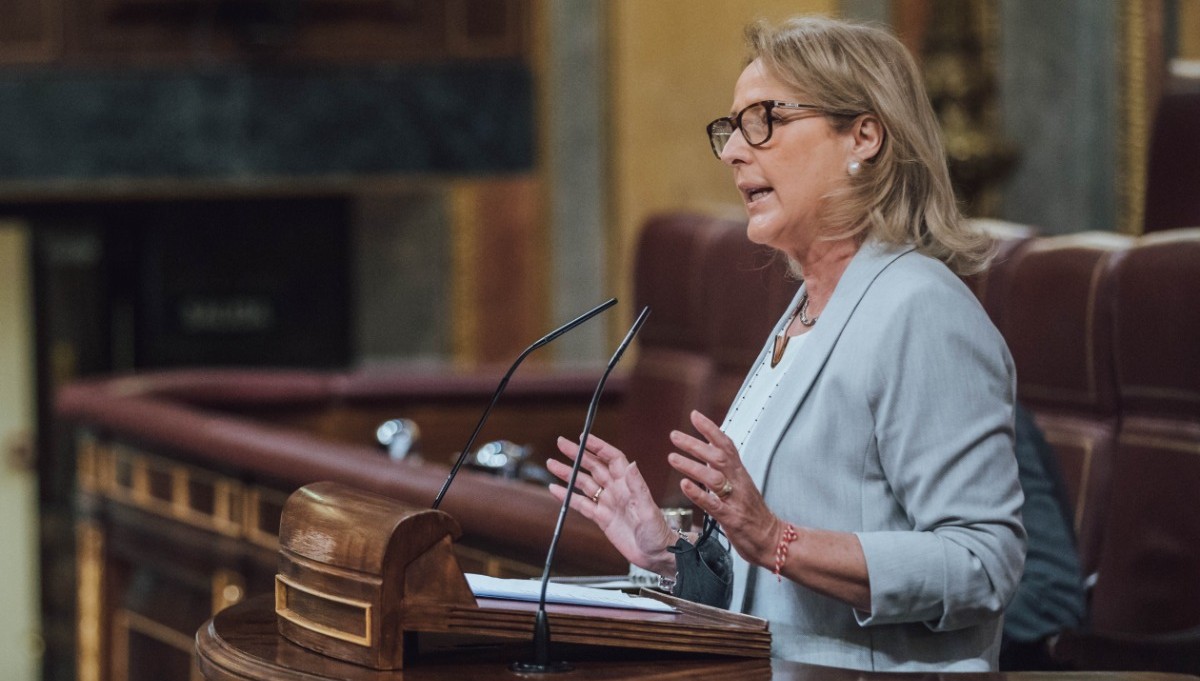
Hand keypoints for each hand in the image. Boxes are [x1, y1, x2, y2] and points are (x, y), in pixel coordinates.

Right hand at [546, 434, 675, 574]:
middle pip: (593, 466)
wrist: (656, 555)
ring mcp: (608, 503)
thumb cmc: (658, 533)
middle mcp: (616, 490)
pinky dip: (567, 496)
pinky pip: (581, 504)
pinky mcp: (601, 518)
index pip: (611, 458)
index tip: (583, 437)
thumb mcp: (649, 510)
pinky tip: (555, 489)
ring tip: (551, 463)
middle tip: (561, 443)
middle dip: (577, 454)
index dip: (597, 446)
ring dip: (568, 473)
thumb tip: (632, 464)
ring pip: (584, 483)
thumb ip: (639, 488)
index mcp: (628, 484)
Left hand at [668, 410, 781, 568]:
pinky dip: (698, 494)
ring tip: (672, 457)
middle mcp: (738, 483)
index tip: (694, 415)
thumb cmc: (753, 514)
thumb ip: (725, 469)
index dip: (711, 429)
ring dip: (692, 466)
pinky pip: (713, 504)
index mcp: (740, 474)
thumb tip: (708, 451)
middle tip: (674, 435)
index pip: (726, 445)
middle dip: (695, 444)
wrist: (772, 539)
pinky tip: (684, 485)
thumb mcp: (740, 486)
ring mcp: (735, 500)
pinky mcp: (731, 518)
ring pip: (714, 478)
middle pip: (718, 457)